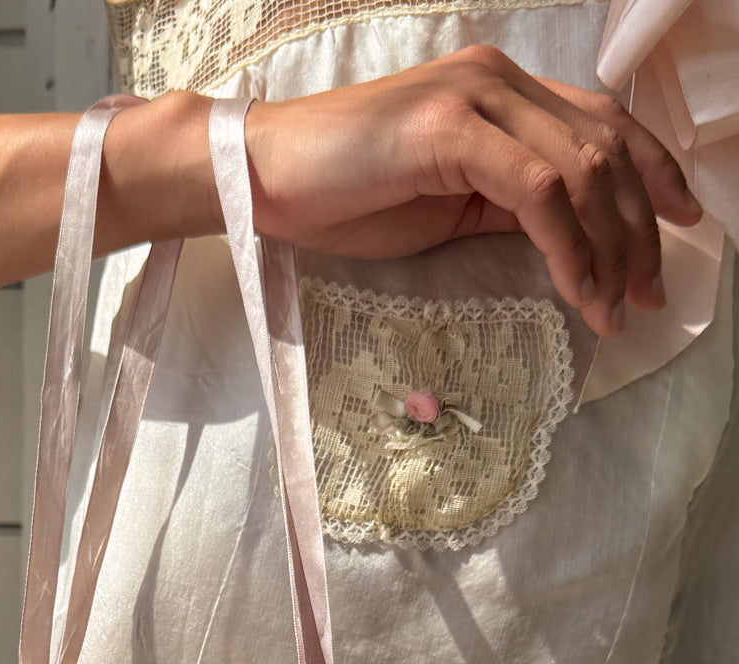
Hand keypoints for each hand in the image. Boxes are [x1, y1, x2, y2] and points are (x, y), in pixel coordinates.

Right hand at [243, 45, 703, 337]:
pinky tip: (576, 291)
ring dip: (609, 248)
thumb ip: (503, 202)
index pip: (600, 123)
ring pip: (581, 169)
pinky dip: (568, 247)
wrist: (260, 177)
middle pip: (604, 147)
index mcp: (497, 89)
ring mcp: (475, 96)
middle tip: (647, 292)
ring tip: (613, 308)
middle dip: (639, 227)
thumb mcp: (442, 200)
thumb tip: (562, 239)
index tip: (680, 224)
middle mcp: (497, 79)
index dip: (652, 171)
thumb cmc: (338, 195)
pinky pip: (538, 191)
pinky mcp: (452, 128)